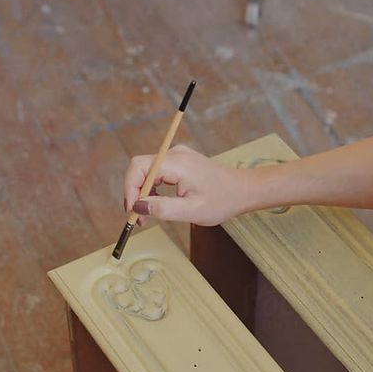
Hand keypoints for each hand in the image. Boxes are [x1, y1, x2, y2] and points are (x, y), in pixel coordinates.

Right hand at [123, 145, 248, 225]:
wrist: (243, 190)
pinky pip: (156, 172)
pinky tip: (157, 203)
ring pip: (147, 170)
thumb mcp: (191, 211)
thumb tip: (138, 206)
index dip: (130, 189)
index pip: (139, 168)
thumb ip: (163, 209)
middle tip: (138, 217)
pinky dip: (152, 188)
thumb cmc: (222, 200)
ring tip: (147, 214)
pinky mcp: (180, 162)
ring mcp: (177, 156)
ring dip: (142, 192)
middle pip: (140, 167)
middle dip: (134, 192)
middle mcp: (175, 155)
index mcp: (178, 163)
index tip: (132, 211)